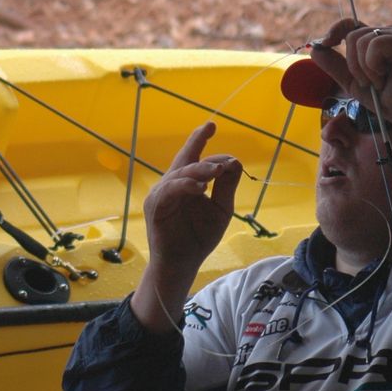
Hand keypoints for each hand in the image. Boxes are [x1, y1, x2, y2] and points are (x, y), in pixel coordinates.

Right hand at [144, 121, 241, 272]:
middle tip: (210, 127)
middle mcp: (171, 184)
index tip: (212, 127)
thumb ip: (227, 187)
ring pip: (180, 173)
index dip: (202, 142)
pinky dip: (185, 186)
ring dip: (198, 169)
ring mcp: (161, 194)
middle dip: (196, 141)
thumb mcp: (221, 210)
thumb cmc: (199, 237)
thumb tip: (235, 161)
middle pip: (184, 158)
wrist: (183, 263)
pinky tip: (200, 187)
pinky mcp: (156, 207)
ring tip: (216, 171)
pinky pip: (169, 191)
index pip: (194, 157)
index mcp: (187, 183)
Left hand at [307, 18, 391, 122]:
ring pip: (360, 40)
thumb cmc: (384, 99)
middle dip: (353, 64)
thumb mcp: (352, 81)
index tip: (327, 43)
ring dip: (364, 68)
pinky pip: (373, 45)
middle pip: (352, 35)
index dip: (335, 30)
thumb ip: (334, 65)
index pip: (350, 25)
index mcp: (377, 39)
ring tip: (380, 81)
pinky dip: (373, 66)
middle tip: (370, 82)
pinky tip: (387, 77)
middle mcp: (388, 32)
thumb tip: (314, 48)